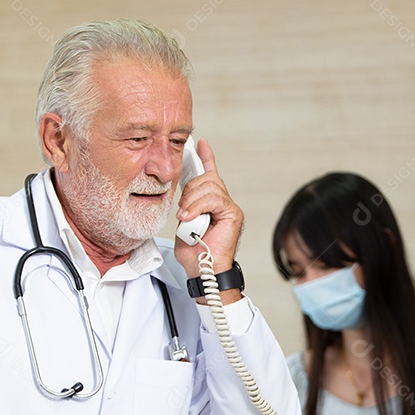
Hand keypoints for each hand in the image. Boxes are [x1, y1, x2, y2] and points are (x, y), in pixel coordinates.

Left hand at [174, 138, 244, 302]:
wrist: (203, 270)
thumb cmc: (194, 252)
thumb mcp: (184, 223)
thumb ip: (187, 206)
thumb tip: (183, 196)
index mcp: (212, 203)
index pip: (210, 175)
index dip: (206, 158)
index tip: (200, 144)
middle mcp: (224, 203)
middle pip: (206, 179)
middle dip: (189, 192)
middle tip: (181, 211)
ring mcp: (230, 208)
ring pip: (209, 187)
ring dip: (192, 202)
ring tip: (185, 218)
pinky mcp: (233, 214)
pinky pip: (214, 199)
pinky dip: (198, 207)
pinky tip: (190, 217)